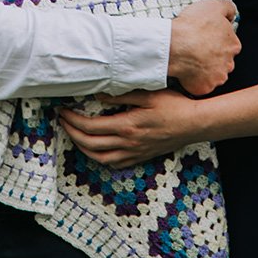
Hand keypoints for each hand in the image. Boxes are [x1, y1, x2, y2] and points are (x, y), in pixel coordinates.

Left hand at [59, 89, 202, 165]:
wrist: (195, 124)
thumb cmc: (175, 105)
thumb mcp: (148, 93)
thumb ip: (122, 93)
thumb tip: (98, 94)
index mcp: (127, 126)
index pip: (90, 126)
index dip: (72, 119)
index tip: (63, 110)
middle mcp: (128, 143)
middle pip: (90, 144)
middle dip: (71, 132)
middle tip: (62, 121)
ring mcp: (135, 153)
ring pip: (100, 158)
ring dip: (82, 148)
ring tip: (74, 135)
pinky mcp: (141, 157)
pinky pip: (114, 163)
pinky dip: (100, 158)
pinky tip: (97, 149)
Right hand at [168, 0, 239, 96]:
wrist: (175, 45)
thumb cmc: (194, 25)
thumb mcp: (213, 6)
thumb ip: (227, 8)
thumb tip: (232, 13)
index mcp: (233, 45)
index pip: (229, 44)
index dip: (216, 41)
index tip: (204, 38)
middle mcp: (229, 63)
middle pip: (223, 61)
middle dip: (213, 57)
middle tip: (196, 50)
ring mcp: (217, 78)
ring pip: (214, 75)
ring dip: (205, 70)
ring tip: (190, 61)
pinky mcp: (205, 88)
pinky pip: (201, 86)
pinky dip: (194, 81)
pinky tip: (186, 71)